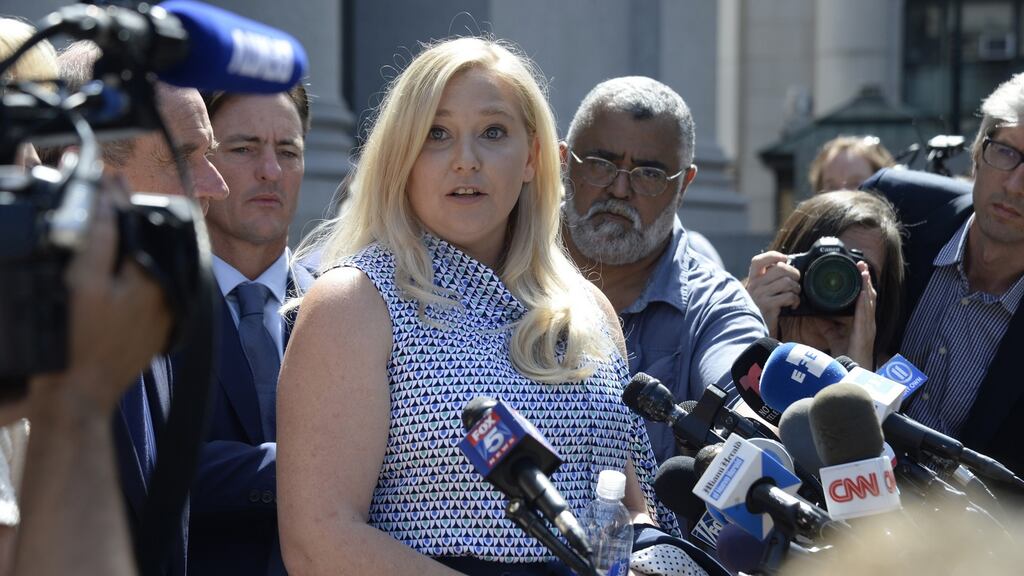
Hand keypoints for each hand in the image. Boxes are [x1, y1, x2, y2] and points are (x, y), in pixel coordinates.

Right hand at [30, 182, 171, 413]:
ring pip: (151, 263)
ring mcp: (164, 313)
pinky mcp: (155, 329)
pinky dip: (131, 271)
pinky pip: (149, 288)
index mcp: (156, 278)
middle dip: (127, 218)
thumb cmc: (74, 343)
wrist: (77, 398)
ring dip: (130, 243)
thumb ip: (100, 236)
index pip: (141, 222)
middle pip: (152, 241)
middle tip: (104, 195)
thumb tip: (109, 195)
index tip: (105, 176)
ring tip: (105, 223)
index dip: (117, 197)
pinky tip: (110, 267)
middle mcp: (169, 293)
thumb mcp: (81, 281)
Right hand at [745, 251, 800, 336]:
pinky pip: (789, 296)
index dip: (772, 256)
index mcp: (752, 280)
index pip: (758, 261)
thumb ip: (768, 280)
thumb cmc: (761, 311)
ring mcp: (760, 295)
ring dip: (796, 288)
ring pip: (786, 282)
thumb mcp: (760, 293)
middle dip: (793, 273)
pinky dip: (795, 300)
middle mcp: (754, 285)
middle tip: (796, 281)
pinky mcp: (767, 306)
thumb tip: (786, 266)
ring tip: (795, 294)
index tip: (784, 258)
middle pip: (779, 268)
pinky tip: (793, 305)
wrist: (752, 331)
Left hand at [820, 261, 875, 368]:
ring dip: (867, 286)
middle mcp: (868, 322)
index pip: (864, 298)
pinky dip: (865, 302)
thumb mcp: (833, 337)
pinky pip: (865, 315)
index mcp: (862, 322)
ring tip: (864, 271)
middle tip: (862, 264)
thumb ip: (828, 326)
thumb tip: (817, 316)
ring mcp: (868, 327)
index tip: (859, 270)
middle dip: (867, 280)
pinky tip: (863, 292)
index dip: (863, 284)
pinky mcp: (865, 333)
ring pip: (870, 302)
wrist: (850, 372)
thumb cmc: (846, 356)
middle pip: (870, 296)